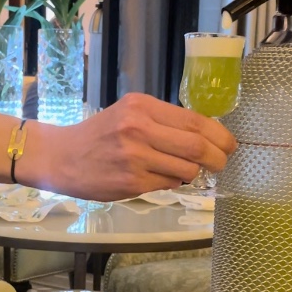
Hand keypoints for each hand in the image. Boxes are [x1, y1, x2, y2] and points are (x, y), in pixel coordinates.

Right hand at [23, 94, 237, 201]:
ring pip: (186, 169)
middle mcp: (138, 129)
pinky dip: (171, 183)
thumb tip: (203, 137)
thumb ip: (162, 121)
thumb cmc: (98, 135)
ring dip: (191, 173)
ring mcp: (135, 157)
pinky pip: (168, 184)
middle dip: (217, 157)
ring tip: (180, 170)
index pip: (194, 120)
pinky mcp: (131, 183)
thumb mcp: (128, 114)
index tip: (230, 144)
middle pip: (196, 146)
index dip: (219, 135)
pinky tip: (158, 178)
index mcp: (141, 107)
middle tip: (222, 162)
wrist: (61, 157)